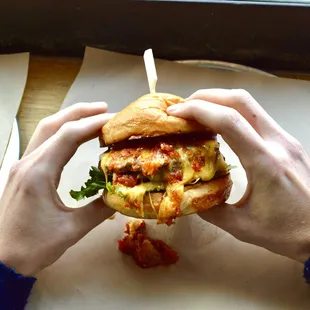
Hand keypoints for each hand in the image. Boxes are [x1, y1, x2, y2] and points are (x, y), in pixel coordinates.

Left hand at [0, 102, 114, 275]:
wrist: (1, 261)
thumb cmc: (33, 246)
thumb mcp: (72, 230)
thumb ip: (99, 209)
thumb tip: (121, 194)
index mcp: (38, 173)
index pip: (68, 136)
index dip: (93, 124)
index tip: (114, 120)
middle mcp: (28, 163)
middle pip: (53, 124)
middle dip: (80, 112)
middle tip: (105, 108)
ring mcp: (22, 166)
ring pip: (45, 131)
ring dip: (68, 119)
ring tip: (92, 116)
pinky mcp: (22, 172)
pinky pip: (42, 143)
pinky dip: (61, 133)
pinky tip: (73, 137)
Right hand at [167, 89, 309, 262]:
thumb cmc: (288, 231)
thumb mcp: (243, 227)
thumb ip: (210, 209)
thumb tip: (187, 195)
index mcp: (265, 162)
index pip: (228, 120)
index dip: (197, 110)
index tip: (175, 113)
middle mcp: (277, 142)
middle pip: (240, 100)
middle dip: (206, 97)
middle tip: (183, 107)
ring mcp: (284, 138)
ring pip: (249, 104)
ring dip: (219, 101)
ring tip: (196, 112)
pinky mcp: (286, 140)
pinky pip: (256, 115)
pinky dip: (232, 112)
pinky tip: (219, 125)